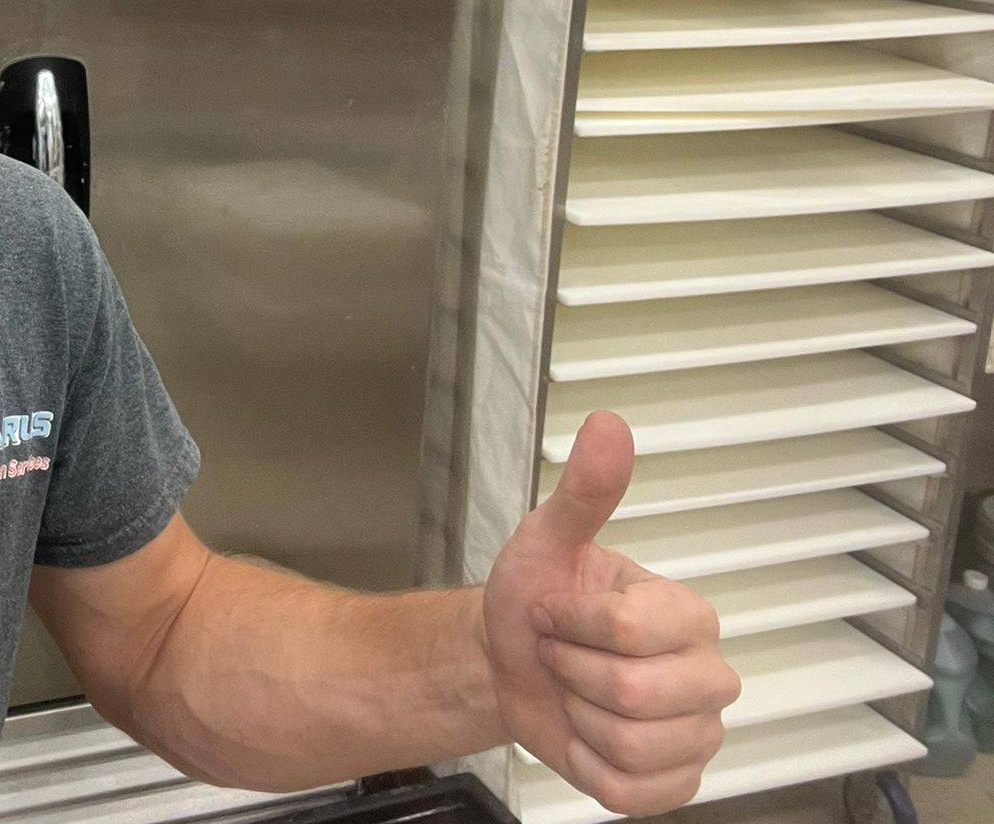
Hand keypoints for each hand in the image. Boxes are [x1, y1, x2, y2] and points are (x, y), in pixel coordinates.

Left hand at [482, 411, 740, 814]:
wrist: (506, 663)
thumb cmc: (533, 599)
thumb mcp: (547, 539)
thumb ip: (583, 491)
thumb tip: (610, 426)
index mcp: (687, 613)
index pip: (631, 631)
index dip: (574, 625)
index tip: (556, 610)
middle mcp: (707, 675)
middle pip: (637, 695)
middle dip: (573, 672)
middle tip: (562, 653)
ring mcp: (697, 733)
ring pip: (632, 746)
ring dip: (578, 718)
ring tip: (574, 690)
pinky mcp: (675, 783)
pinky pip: (633, 793)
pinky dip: (590, 767)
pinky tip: (585, 735)